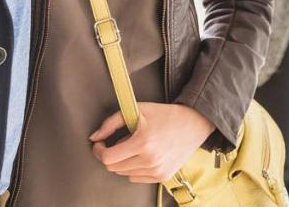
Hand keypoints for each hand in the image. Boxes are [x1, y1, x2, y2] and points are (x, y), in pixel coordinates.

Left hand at [90, 102, 214, 183]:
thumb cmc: (165, 115)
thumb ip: (111, 122)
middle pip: (114, 167)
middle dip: (110, 155)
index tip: (100, 144)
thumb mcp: (137, 110)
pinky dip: (134, 168)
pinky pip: (136, 177)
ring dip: (123, 161)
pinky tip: (143, 154)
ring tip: (134, 146)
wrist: (193, 124)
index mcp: (143, 143)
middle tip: (118, 142)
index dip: (99, 151)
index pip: (108, 158)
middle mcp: (150, 160)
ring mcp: (157, 171)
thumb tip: (95, 136)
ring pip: (123, 173)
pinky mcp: (162, 176)